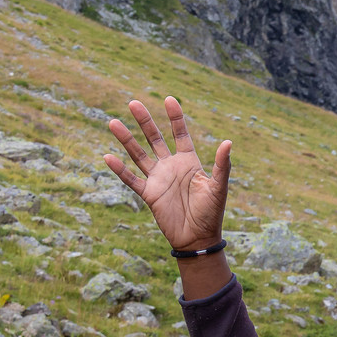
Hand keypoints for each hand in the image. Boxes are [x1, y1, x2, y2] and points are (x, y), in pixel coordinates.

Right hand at [104, 97, 230, 250]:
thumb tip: (228, 142)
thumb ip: (221, 165)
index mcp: (189, 162)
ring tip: (113, 122)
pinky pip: (131, 179)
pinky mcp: (148, 194)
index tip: (169, 99)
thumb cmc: (212, 213)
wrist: (198, 237)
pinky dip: (120, 169)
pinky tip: (108, 157)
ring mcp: (158, 179)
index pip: (180, 134)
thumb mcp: (218, 187)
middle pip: (155, 139)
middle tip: (133, 102)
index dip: (175, 118)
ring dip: (126, 140)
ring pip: (138, 155)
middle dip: (145, 122)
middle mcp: (171, 167)